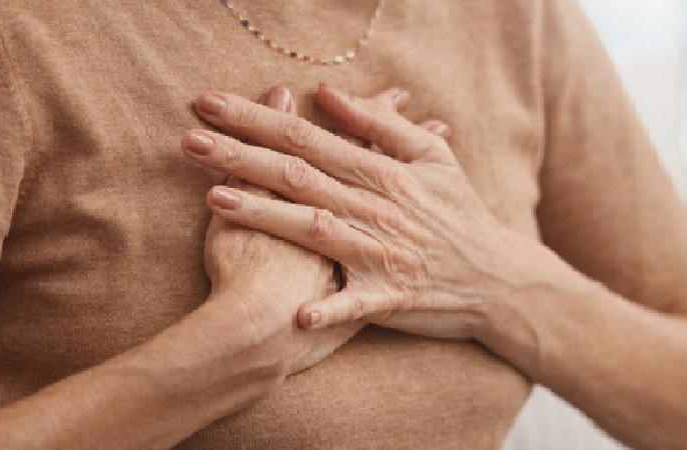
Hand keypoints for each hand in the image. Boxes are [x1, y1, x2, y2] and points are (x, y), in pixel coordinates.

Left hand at [184, 82, 533, 341]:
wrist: (497, 276)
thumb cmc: (459, 212)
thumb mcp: (431, 157)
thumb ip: (379, 123)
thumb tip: (327, 92)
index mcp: (381, 171)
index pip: (308, 136)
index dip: (257, 118)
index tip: (210, 103)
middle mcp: (375, 208)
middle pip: (298, 175)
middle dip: (241, 156)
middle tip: (189, 139)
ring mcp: (380, 252)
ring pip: (314, 227)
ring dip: (265, 215)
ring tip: (216, 199)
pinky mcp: (388, 297)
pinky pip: (353, 304)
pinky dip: (328, 309)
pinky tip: (297, 315)